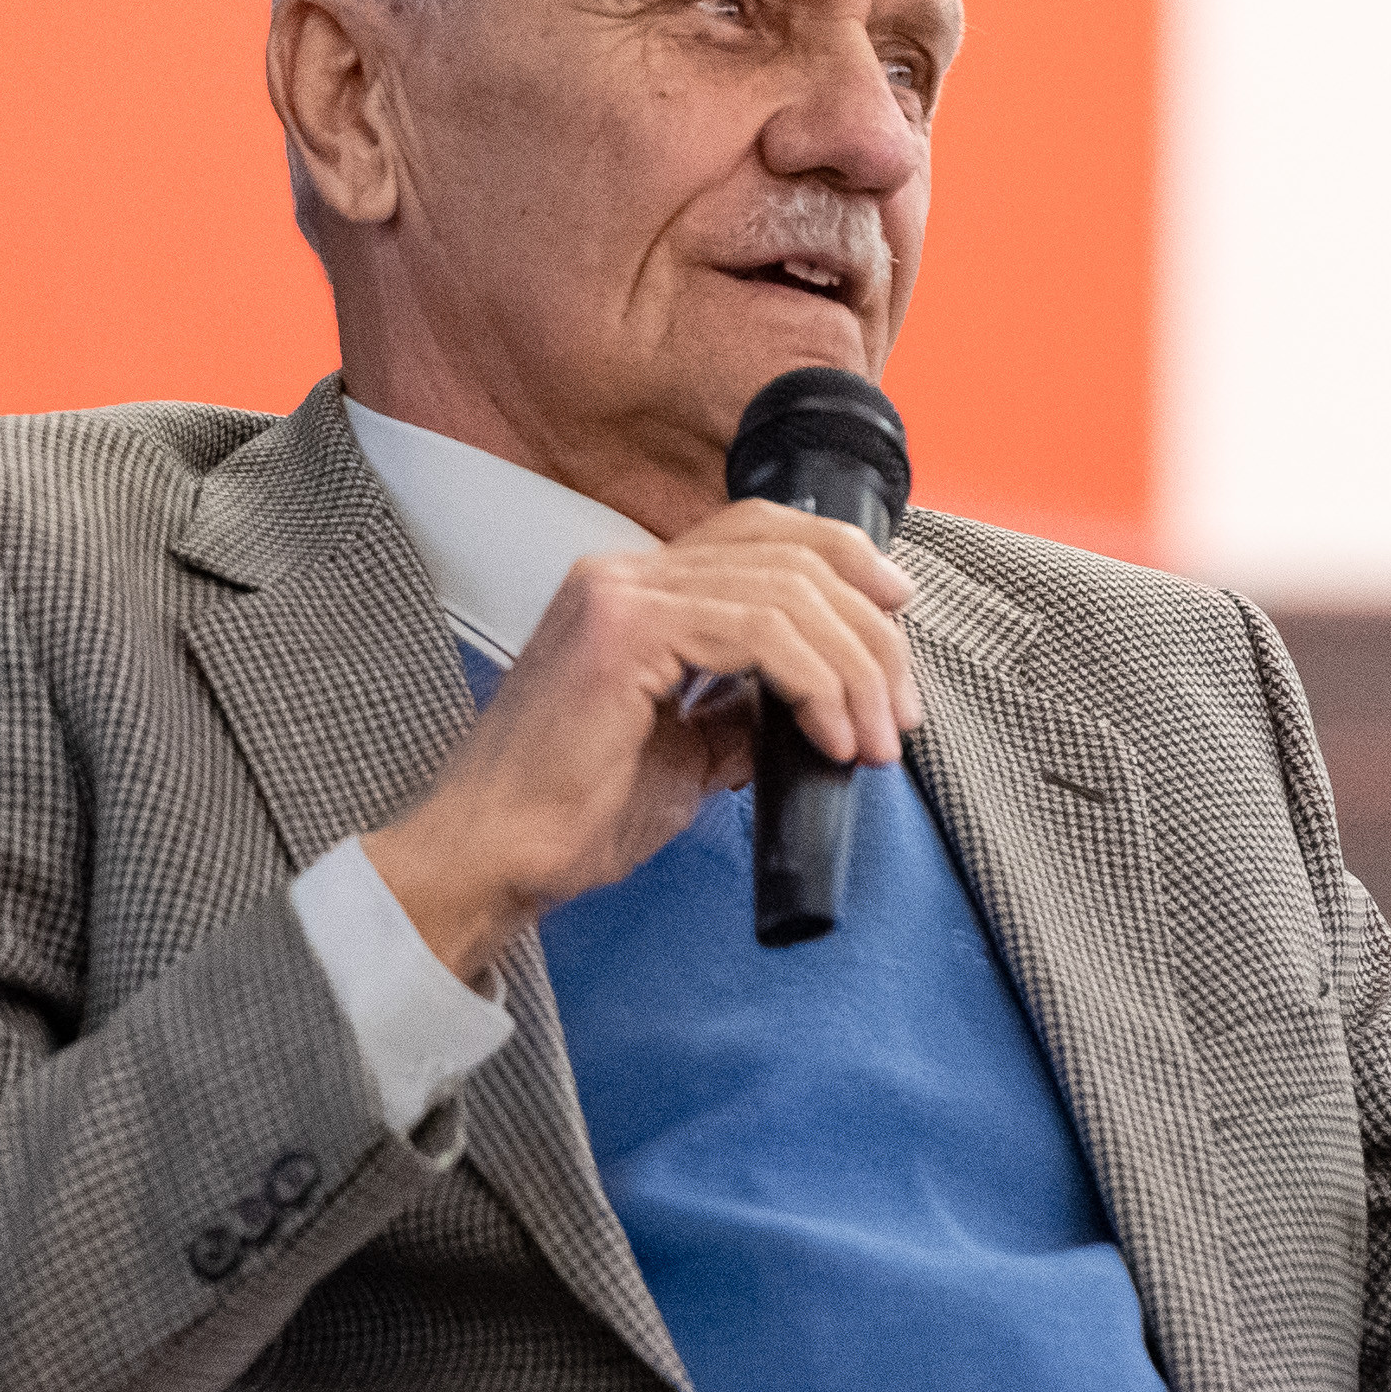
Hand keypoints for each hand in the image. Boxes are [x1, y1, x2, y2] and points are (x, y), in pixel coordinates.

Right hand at [364, 502, 922, 979]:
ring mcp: (618, 593)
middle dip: (869, 635)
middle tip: (897, 713)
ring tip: (872, 740)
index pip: (760, 533)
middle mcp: (623, 574)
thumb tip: (814, 705)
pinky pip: (760, 632)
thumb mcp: (686, 754)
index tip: (897, 616)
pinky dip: (815, 684)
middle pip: (789, 555)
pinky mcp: (624, 632)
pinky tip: (829, 737)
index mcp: (633, 591)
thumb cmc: (567, 817)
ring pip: (786, 593)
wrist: (493, 858)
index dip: (844, 559)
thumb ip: (743, 713)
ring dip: (853, 671)